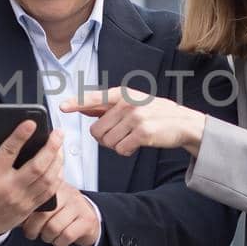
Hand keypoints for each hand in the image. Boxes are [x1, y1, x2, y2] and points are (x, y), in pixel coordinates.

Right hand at [0, 122, 65, 240]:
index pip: (8, 152)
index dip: (20, 135)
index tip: (30, 122)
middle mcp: (9, 189)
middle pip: (37, 166)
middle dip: (51, 147)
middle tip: (57, 132)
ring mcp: (22, 200)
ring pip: (47, 179)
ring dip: (57, 160)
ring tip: (59, 145)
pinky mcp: (29, 208)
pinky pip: (49, 192)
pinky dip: (57, 176)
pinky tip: (58, 164)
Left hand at [20, 181, 99, 245]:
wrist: (87, 219)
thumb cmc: (61, 212)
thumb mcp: (46, 203)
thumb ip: (30, 205)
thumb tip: (12, 214)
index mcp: (53, 186)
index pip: (34, 198)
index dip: (26, 215)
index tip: (21, 223)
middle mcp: (67, 192)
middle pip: (44, 214)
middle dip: (33, 229)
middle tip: (32, 233)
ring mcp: (78, 205)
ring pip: (54, 227)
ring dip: (47, 237)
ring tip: (47, 235)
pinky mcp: (87, 219)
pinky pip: (67, 235)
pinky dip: (60, 242)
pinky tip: (59, 239)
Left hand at [61, 88, 207, 156]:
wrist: (184, 123)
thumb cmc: (155, 114)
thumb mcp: (131, 103)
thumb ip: (106, 106)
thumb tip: (81, 107)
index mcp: (122, 94)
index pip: (94, 97)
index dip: (76, 102)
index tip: (62, 107)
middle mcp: (127, 103)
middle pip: (97, 131)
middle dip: (105, 139)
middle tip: (121, 135)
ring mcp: (136, 117)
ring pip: (107, 142)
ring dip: (117, 145)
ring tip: (132, 137)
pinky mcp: (143, 132)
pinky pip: (121, 149)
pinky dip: (126, 151)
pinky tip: (137, 144)